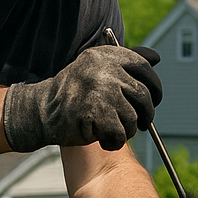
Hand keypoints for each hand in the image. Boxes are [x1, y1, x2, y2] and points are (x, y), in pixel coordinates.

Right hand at [2, 45, 161, 151]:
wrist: (41, 111)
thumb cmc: (74, 92)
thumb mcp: (97, 69)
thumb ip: (125, 64)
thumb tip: (156, 58)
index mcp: (106, 55)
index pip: (144, 68)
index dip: (154, 87)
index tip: (153, 99)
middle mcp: (105, 69)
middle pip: (144, 95)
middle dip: (146, 114)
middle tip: (140, 124)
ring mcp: (101, 91)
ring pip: (133, 118)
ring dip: (126, 130)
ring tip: (110, 129)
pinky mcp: (96, 113)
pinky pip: (120, 134)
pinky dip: (114, 142)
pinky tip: (103, 139)